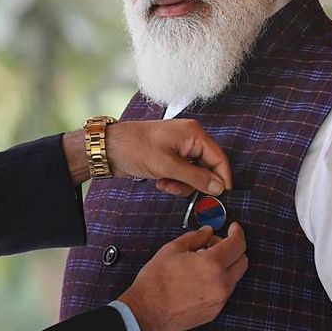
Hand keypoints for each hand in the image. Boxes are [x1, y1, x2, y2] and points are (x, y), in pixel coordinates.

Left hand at [107, 119, 230, 196]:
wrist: (109, 148)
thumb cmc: (135, 149)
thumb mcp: (167, 166)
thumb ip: (195, 177)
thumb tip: (218, 187)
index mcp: (193, 134)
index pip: (219, 158)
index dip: (222, 178)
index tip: (221, 196)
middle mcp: (189, 138)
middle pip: (207, 167)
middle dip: (194, 183)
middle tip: (179, 189)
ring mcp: (179, 147)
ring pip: (194, 173)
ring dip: (182, 184)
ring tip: (165, 184)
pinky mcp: (170, 156)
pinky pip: (182, 173)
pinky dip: (174, 181)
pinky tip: (160, 181)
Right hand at [117, 223, 247, 330]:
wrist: (147, 312)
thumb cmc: (156, 281)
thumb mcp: (172, 249)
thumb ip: (195, 237)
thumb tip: (208, 232)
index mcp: (212, 264)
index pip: (237, 244)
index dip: (237, 232)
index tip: (234, 228)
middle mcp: (221, 284)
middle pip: (243, 261)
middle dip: (233, 249)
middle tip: (212, 245)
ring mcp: (220, 300)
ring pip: (233, 277)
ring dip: (225, 266)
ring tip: (200, 264)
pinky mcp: (214, 311)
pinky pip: (224, 292)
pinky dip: (217, 281)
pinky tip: (198, 280)